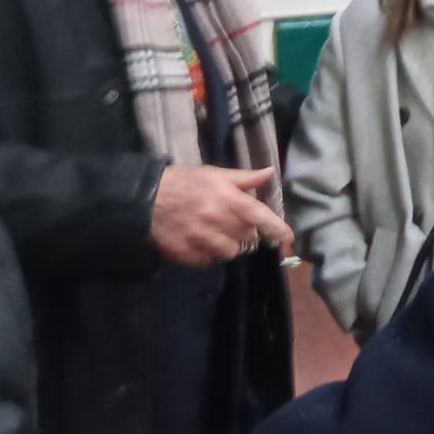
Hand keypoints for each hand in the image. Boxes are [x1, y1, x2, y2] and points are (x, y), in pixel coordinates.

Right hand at [152, 165, 293, 267]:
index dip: (276, 227)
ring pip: (229, 252)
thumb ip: (243, 178)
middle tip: (232, 223)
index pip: (259, 215)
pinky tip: (199, 241)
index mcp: (226, 198)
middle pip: (246, 237)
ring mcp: (200, 238)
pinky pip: (207, 261)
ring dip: (228, 245)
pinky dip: (207, 254)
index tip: (288, 237)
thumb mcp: (213, 174)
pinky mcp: (185, 253)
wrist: (145, 198)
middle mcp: (216, 219)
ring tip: (216, 233)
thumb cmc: (183, 182)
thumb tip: (269, 173)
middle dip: (244, 232)